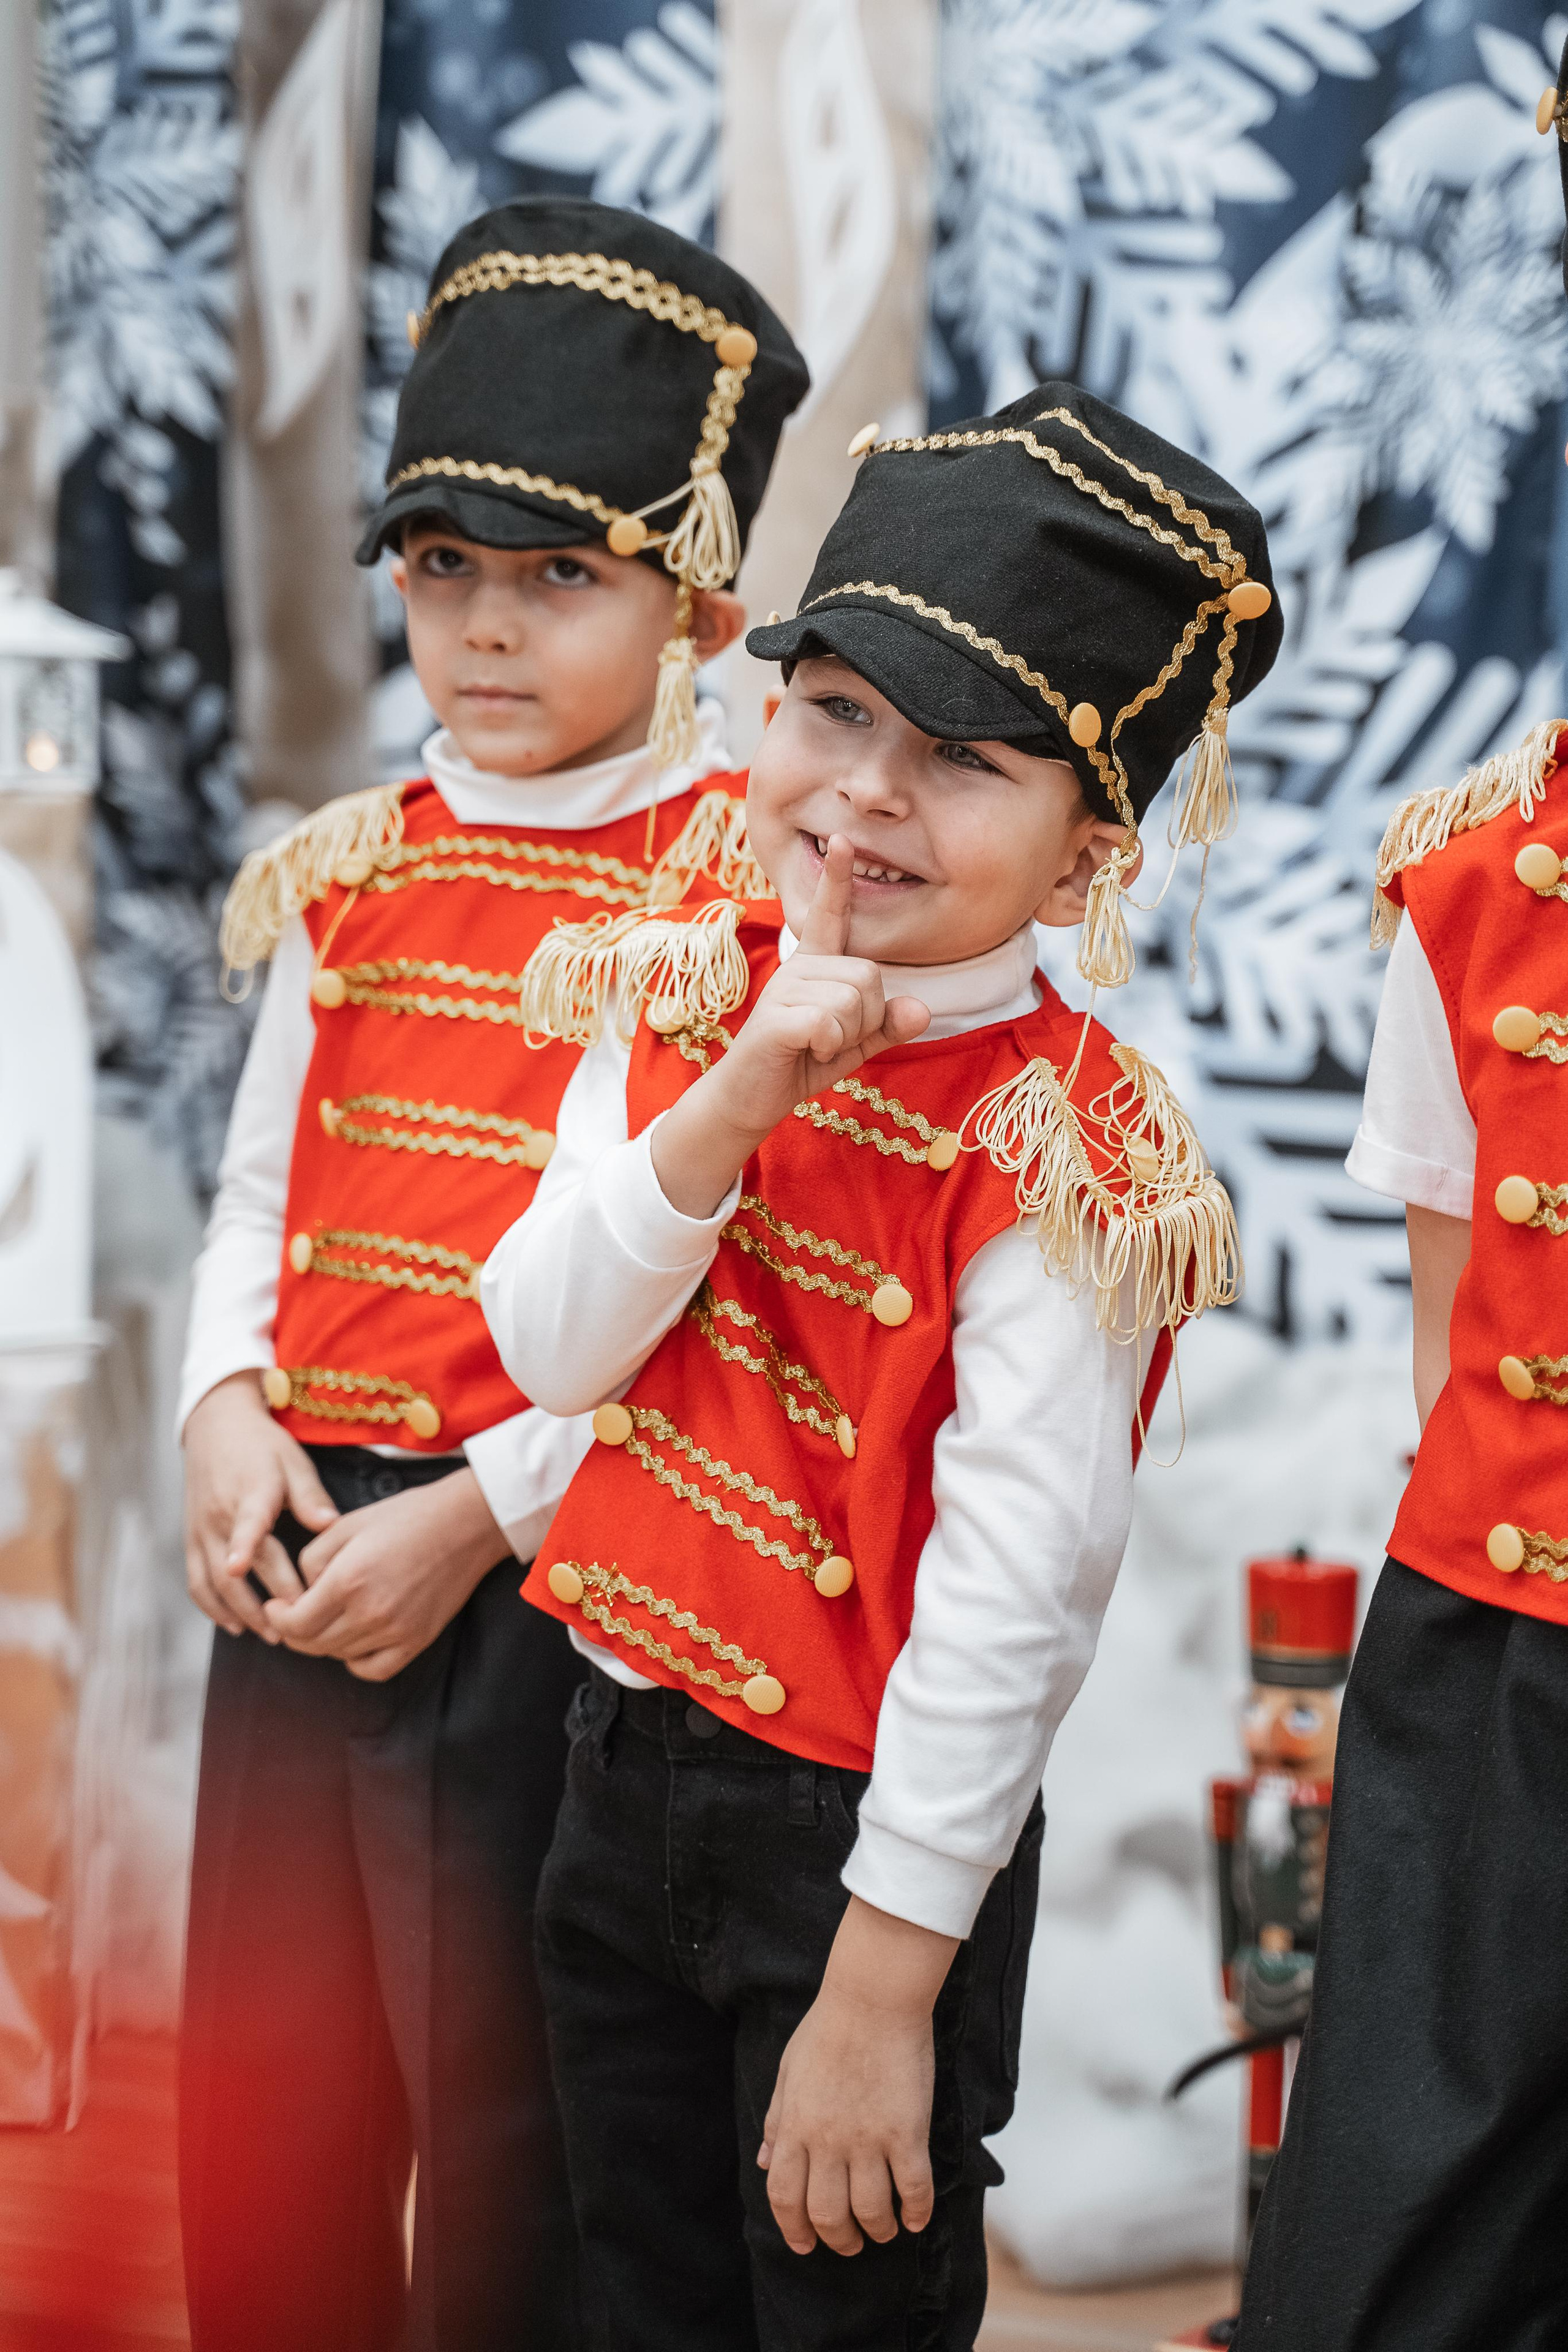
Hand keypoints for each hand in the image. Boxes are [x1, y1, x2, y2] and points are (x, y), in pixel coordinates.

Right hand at [183, 1371, 338, 1638]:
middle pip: (236, 1567)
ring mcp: (201, 1530)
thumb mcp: (293, 1460)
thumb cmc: (263, 1446)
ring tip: (271, 1635)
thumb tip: (331, 1525)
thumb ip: (310, 1496)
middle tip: (296, 1625)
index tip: (241, 1569)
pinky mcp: (191, 1540)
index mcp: (250, 1493)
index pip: (246, 1522)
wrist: (216, 1427)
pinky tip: (235, 1626)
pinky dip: (212, 1608)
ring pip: (213, 1582)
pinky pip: (196, 1581)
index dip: (243, 1545)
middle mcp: (220, 1515)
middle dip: (264, 1601)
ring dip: (241, 1612)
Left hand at [262, 1467, 510, 1679]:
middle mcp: (370, 1612)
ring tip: (328, 1617)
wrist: (465, 1523)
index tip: (277, 1606)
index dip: (277, 1618)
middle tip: (294, 1614)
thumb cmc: (407, 1516)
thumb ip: (312, 1560)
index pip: (294, 1623)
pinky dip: (356, 1661)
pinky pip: (374, 1669)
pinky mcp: (417, 1640)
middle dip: (294, 1631)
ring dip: (324, 1641)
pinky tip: (355, 1639)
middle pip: (313, 1644)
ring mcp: (396, 1631)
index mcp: (347, 1580)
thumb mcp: (347, 1524)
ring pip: (339, 1656)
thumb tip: (301, 1592)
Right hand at [652, 835, 930, 1216]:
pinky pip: (829, 1023)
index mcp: (816, 967)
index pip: (830, 916)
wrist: (751, 1099)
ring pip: (852, 1001)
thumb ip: (886, 1025)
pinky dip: (829, 1046)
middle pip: (869, 976)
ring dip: (846, 1036)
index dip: (838, 880)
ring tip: (817, 1046)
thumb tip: (921, 1009)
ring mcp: (784, 989)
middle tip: (834, 1038)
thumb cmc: (800, 1063)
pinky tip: (808, 1051)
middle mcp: (799, 968)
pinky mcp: (775, 1018)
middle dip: (866, 1018)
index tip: (842, 838)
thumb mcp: (853, 1044)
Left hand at [758, 1896, 958, 2256]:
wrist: (873, 1996)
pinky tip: (916, 2219)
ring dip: (877, 2231)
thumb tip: (762, 2161)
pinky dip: (916, 2212)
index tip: (805, 2244)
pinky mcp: (908, 2131)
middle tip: (849, 2243)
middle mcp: (828, 2140)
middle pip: (827, 2214)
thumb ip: (776, 2120)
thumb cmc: (827, 2027)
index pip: (783, 2196)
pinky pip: (914, 2189)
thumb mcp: (788, 2071)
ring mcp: (869, 2138)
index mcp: (795, 2125)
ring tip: (884, 2231)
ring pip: (871, 2212)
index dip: (792, 2228)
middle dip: (838, 2240)